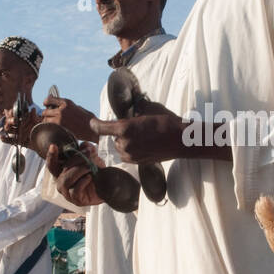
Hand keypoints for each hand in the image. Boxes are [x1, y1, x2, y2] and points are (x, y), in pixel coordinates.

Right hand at [0, 105, 39, 146]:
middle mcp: (18, 126)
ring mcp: (18, 133)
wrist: (44, 140)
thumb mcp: (37, 122)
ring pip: (9, 130)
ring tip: (7, 127)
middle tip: (14, 120)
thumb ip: (34, 116)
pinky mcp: (18, 141)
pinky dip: (5, 139)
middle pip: (10, 122)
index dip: (12, 113)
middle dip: (10, 120)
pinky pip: (10, 140)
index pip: (14, 115)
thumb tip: (33, 109)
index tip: (12, 111)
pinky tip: (2, 138)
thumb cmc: (40, 129)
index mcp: (22, 120)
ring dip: (7, 127)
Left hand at [42, 97, 98, 142]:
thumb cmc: (88, 119)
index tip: (46, 105)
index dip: (46, 103)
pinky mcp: (60, 128)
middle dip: (46, 115)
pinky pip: (49, 127)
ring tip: (51, 125)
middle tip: (49, 118)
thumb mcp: (77, 108)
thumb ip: (67, 107)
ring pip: (45, 120)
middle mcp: (61, 109)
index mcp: (66, 102)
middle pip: (45, 111)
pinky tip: (54, 130)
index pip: (49, 100)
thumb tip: (59, 107)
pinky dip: (50, 128)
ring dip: (47, 122)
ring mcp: (60, 119)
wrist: (94, 128)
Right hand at [45, 144, 103, 207]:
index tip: (53, 146)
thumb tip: (84, 144)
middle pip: (63, 170)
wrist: (109, 187)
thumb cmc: (97, 172)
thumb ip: (88, 150)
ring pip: (66, 180)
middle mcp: (62, 183)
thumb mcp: (93, 159)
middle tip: (89, 154)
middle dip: (76, 160)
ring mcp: (68, 193)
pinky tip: (89, 177)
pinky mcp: (76, 200)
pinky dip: (82, 182)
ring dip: (78, 171)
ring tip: (90, 167)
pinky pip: (75, 191)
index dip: (51, 156)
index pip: (52, 165)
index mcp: (62, 173)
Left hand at [92, 101, 228, 163]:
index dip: (95, 124)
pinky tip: (143, 145)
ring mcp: (130, 154)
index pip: (101, 127)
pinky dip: (130, 150)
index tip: (93, 122)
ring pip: (120, 147)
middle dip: (119, 133)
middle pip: (113, 138)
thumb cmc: (167, 123)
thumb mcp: (148, 112)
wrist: (181, 141)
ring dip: (125, 142)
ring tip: (141, 137)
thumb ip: (133, 114)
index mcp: (124, 128)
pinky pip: (127, 155)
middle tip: (134, 128)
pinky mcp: (136, 161)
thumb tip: (128, 111)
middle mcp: (124, 143)